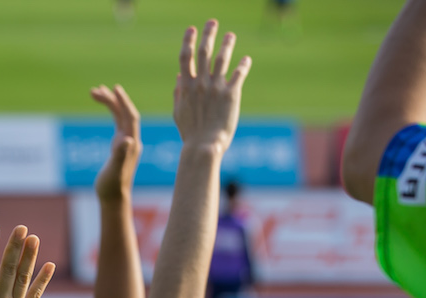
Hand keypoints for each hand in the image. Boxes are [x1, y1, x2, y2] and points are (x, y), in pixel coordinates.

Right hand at [91, 84, 141, 201]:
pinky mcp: (119, 146)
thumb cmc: (112, 186)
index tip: (114, 89)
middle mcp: (131, 140)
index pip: (130, 116)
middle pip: (124, 113)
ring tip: (95, 93)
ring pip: (120, 117)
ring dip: (110, 103)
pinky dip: (111, 113)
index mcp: (132, 143)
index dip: (123, 102)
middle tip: (95, 90)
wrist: (113, 198)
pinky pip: (117, 124)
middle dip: (112, 99)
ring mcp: (126, 142)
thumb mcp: (115, 169)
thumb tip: (127, 138)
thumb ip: (121, 154)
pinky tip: (105, 108)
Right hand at [174, 20, 250, 155]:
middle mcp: (200, 83)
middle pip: (204, 52)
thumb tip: (178, 78)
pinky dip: (243, 65)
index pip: (185, 57)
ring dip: (227, 44)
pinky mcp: (231, 94)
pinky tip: (246, 59)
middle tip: (212, 22)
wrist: (203, 146)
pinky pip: (238, 74)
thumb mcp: (179, 113)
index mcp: (186, 87)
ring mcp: (216, 87)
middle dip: (208, 34)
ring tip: (230, 35)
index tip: (191, 29)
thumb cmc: (190, 134)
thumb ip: (178, 94)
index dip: (188, 41)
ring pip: (222, 59)